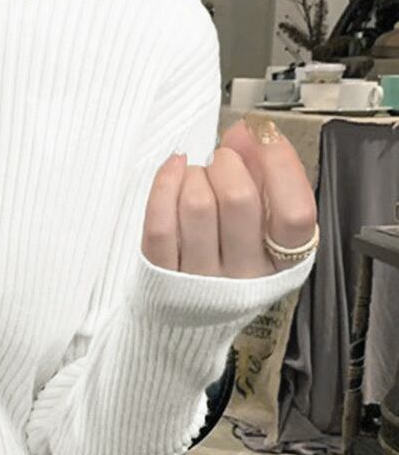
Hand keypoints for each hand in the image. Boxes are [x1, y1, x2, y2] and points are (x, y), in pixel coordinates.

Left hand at [141, 114, 316, 277]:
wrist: (186, 321)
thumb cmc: (230, 261)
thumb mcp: (263, 227)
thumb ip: (265, 178)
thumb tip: (250, 133)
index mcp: (284, 263)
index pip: (295, 212)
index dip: (280, 164)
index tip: (263, 136)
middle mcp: (245, 276)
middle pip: (239, 199)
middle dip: (228, 162)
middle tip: (223, 162)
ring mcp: (200, 279)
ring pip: (197, 204)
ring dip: (195, 174)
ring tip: (197, 179)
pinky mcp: (161, 277)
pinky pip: (160, 221)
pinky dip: (165, 184)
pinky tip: (174, 171)